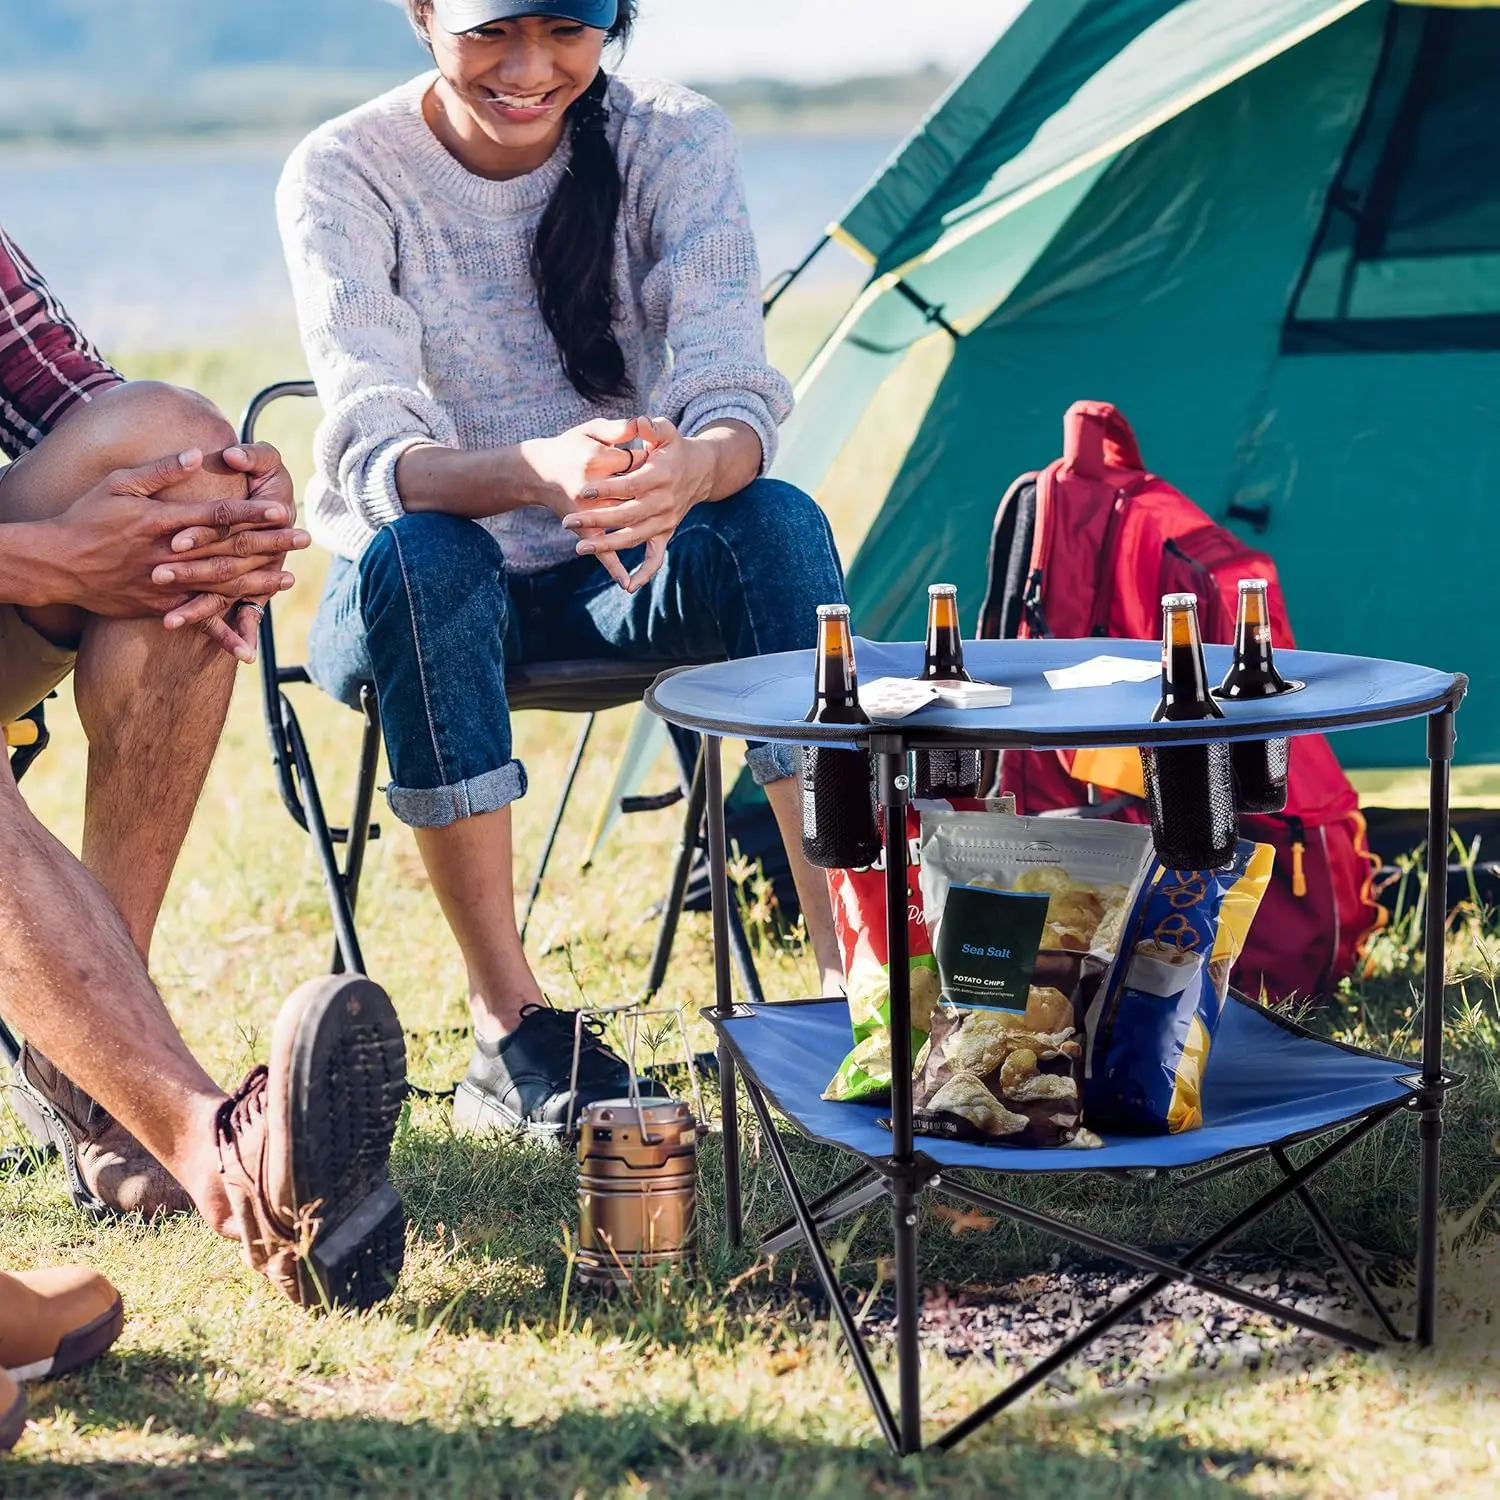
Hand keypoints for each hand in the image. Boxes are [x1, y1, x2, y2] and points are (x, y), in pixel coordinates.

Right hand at [33, 450, 302, 632]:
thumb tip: (198, 453)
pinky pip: (195, 618)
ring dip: (256, 583)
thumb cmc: (86, 517)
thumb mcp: (118, 483)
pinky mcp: (158, 606)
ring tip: (288, 578)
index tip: (281, 508)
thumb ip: (160, 470)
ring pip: (219, 584)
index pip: (217, 515)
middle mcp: (169, 553)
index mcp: (162, 520)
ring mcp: (165, 583)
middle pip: (228, 549)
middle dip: (270, 544)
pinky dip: (221, 629)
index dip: (251, 512)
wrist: (55, 563)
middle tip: (304, 539)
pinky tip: (246, 640)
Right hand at [520, 418, 651, 590]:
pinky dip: (613, 566)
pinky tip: (628, 583)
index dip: (649, 458)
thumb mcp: (591, 429)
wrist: (539, 469)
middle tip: (655, 482)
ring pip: (622, 521)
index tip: (653, 455)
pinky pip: (601, 550)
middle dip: (647, 489)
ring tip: (657, 517)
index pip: (635, 461)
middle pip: (633, 492)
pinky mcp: (581, 528)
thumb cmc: (571, 446)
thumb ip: (618, 427)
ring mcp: (586, 512)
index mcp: (594, 459)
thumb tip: (642, 423)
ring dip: (640, 521)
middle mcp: (590, 487)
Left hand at [560, 417, 710, 591]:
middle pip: (628, 515)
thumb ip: (652, 427)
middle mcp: (665, 501)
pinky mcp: (666, 532)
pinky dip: (644, 573)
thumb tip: (639, 422)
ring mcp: (666, 520)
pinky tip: (627, 585)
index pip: (631, 485)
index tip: (582, 491)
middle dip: (596, 520)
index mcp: (661, 475)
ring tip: (579, 547)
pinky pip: (657, 557)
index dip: (607, 489)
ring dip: (608, 545)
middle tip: (567, 523)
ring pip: (635, 537)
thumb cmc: (674, 448)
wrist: (701, 470)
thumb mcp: (666, 431)